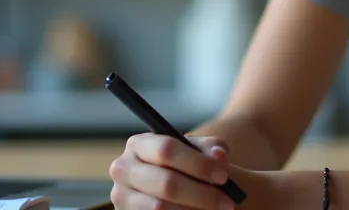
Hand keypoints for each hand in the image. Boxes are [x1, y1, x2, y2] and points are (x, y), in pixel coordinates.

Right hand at [109, 133, 240, 208]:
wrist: (171, 189)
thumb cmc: (186, 166)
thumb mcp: (198, 151)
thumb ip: (212, 149)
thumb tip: (219, 156)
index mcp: (138, 145)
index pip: (167, 150)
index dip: (198, 164)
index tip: (223, 177)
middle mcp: (123, 170)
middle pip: (166, 184)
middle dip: (202, 194)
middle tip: (228, 202)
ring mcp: (121, 197)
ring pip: (160, 208)